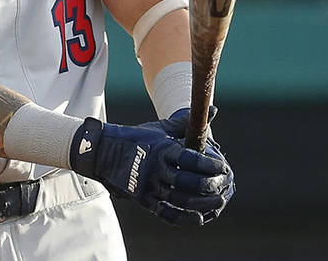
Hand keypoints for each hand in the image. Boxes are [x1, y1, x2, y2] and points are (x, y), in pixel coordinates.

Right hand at [70, 107, 233, 225]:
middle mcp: (155, 168)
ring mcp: (148, 186)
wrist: (103, 152)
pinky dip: (184, 218)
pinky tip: (199, 217)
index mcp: (161, 149)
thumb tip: (213, 110)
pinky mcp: (144, 200)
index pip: (189, 158)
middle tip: (222, 185)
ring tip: (218, 202)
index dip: (208, 165)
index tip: (223, 167)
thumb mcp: (160, 128)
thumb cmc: (137, 137)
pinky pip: (167, 213)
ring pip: (179, 199)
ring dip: (202, 203)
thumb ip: (186, 123)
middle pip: (185, 181)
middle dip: (207, 185)